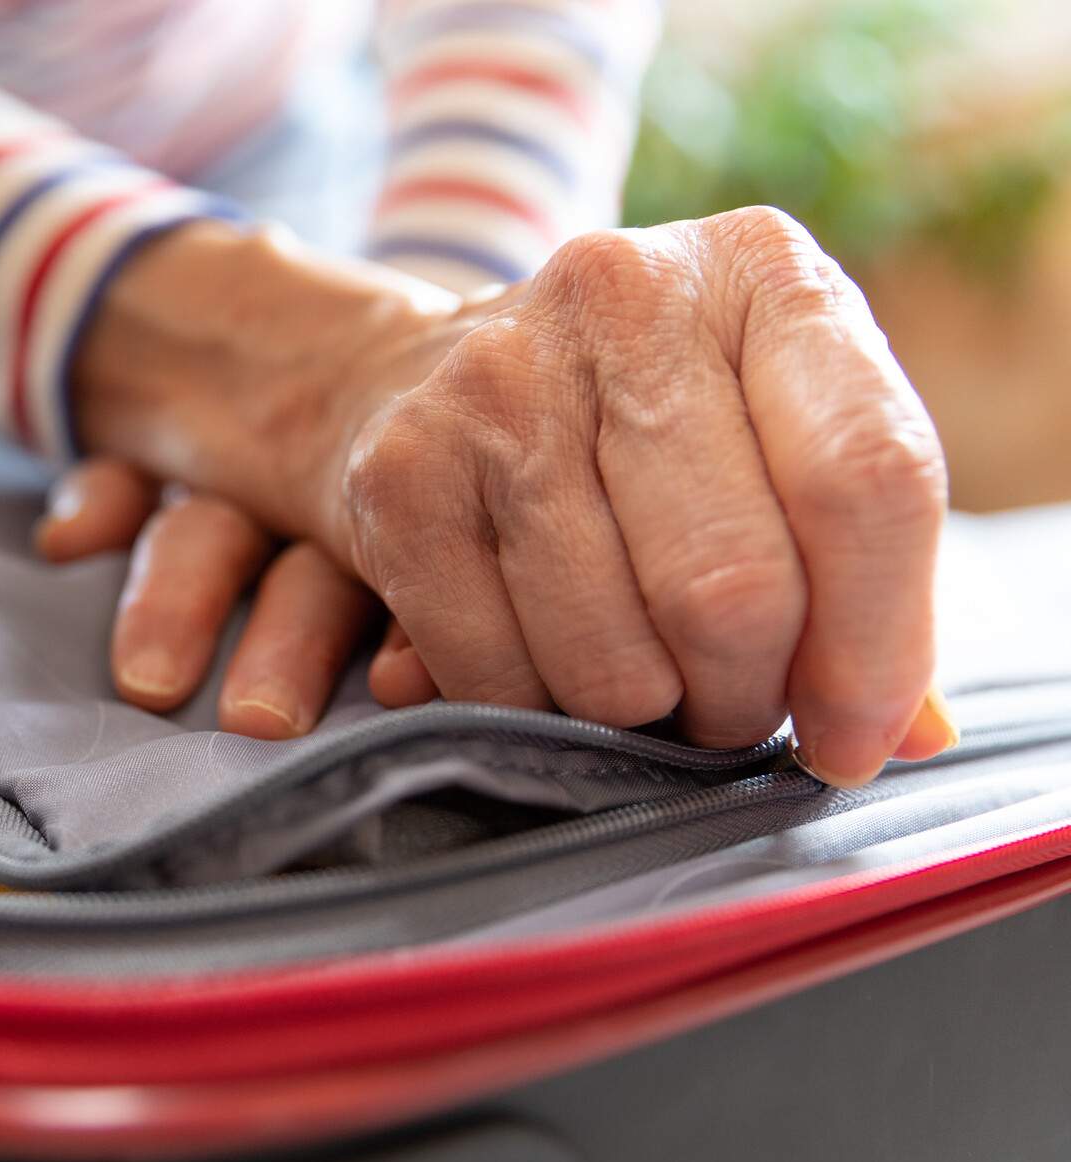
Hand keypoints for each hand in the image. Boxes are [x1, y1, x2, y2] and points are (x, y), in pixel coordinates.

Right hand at [71, 209, 957, 785]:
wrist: (402, 379)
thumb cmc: (628, 428)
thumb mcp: (766, 438)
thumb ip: (859, 567)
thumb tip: (910, 734)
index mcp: (760, 273)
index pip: (868, 476)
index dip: (876, 643)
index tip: (853, 740)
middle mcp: (625, 296)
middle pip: (736, 588)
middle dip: (743, 698)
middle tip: (727, 712)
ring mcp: (497, 379)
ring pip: (614, 656)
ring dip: (640, 717)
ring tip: (639, 684)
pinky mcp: (400, 470)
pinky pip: (497, 675)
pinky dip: (531, 712)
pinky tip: (541, 668)